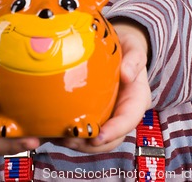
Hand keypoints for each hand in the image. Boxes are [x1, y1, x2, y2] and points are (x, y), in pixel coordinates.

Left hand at [61, 22, 151, 152]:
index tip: (98, 137)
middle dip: (91, 144)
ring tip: (59, 138)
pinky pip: (85, 130)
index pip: (128, 120)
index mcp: (136, 99)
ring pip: (96, 140)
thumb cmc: (127, 49)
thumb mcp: (134, 49)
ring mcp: (108, 116)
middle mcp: (123, 112)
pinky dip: (71, 136)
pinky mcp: (94, 114)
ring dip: (79, 143)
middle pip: (111, 138)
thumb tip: (127, 74)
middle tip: (69, 140)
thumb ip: (134, 59)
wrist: (119, 48)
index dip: (114, 131)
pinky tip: (54, 132)